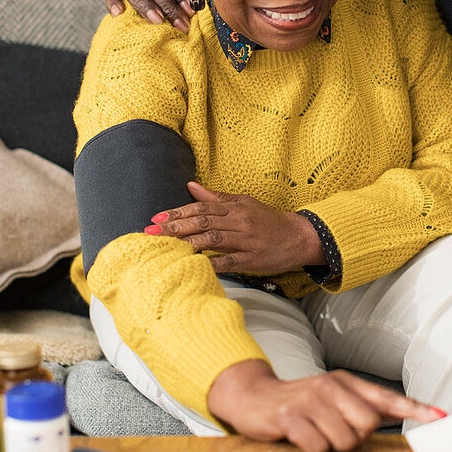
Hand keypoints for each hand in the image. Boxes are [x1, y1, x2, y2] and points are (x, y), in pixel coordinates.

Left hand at [145, 181, 325, 273]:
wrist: (299, 236)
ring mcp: (246, 240)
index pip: (201, 207)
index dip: (178, 212)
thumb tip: (190, 186)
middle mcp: (239, 221)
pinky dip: (214, 263)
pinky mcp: (253, 259)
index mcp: (235, 207)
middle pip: (203, 222)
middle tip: (151, 232)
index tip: (156, 218)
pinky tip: (197, 266)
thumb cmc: (267, 220)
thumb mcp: (243, 203)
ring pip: (213, 239)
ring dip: (188, 242)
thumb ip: (216, 197)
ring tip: (167, 246)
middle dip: (175, 227)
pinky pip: (231, 261)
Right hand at [208, 360, 444, 451]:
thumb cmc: (300, 403)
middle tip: (332, 430)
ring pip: (345, 440)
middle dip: (355, 437)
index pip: (387, 397)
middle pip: (368, 424)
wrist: (253, 397)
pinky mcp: (291, 416)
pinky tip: (300, 438)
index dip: (415, 409)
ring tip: (314, 433)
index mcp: (345, 381)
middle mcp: (330, 386)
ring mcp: (310, 400)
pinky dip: (312, 449)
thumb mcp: (331, 398)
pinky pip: (318, 447)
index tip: (440, 418)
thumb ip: (361, 407)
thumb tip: (396, 419)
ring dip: (332, 446)